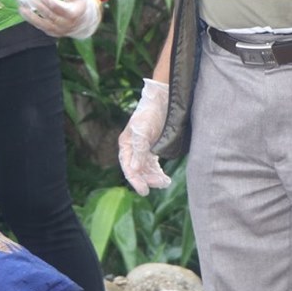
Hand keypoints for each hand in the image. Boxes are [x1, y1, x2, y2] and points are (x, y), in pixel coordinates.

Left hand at [14, 0, 100, 39]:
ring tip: (20, 4)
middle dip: (34, 2)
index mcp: (73, 13)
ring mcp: (59, 30)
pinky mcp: (53, 33)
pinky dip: (31, 19)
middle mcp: (65, 24)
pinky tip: (23, 11)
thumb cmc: (80, 3)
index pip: (54, 5)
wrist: (86, 22)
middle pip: (46, 13)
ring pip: (41, 23)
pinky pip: (40, 26)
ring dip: (29, 14)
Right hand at [119, 77, 170, 193]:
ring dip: (154, 177)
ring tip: (165, 182)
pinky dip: (157, 171)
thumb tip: (134, 169)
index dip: (135, 180)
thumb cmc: (150, 113)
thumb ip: (139, 151)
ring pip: (146, 168)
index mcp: (126, 144)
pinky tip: (164, 177)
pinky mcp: (153, 146)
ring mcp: (143, 147)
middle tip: (161, 184)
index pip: (128, 167)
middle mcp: (132, 148)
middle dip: (148, 179)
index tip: (145, 191)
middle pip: (137, 170)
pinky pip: (153, 164)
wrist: (162, 99)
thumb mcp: (143, 131)